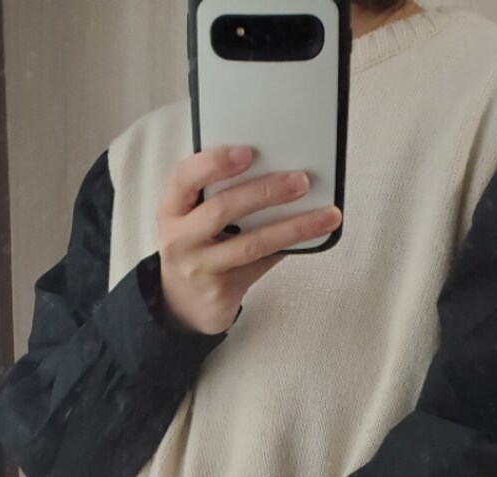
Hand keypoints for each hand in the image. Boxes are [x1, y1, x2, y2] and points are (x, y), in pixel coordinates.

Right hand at [156, 145, 342, 335]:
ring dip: (292, 227)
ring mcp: (199, 268)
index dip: (214, 163)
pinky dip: (288, 248)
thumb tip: (278, 171)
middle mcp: (180, 239)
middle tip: (301, 182)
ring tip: (324, 215)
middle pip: (223, 209)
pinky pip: (261, 265)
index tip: (246, 153)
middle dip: (266, 191)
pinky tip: (311, 238)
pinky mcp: (221, 291)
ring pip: (250, 244)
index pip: (185, 177)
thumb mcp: (193, 219)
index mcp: (172, 209)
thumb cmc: (196, 248)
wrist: (183, 304)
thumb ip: (220, 195)